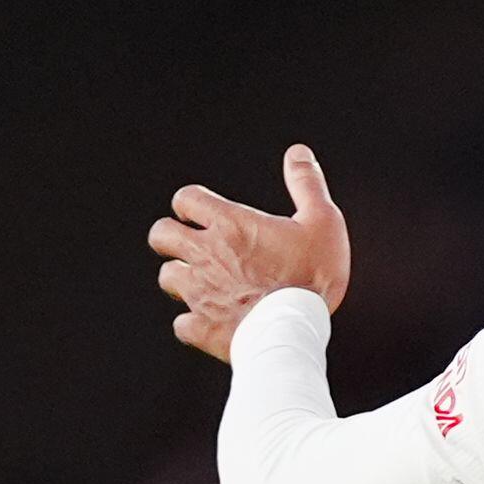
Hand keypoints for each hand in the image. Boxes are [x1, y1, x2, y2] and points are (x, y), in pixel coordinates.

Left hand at [154, 144, 353, 361]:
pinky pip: (181, 324)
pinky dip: (192, 323)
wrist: (297, 330)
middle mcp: (206, 254)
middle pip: (161, 234)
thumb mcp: (323, 221)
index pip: (186, 198)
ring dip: (180, 278)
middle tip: (190, 244)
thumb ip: (307, 184)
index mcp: (230, 224)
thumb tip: (298, 153)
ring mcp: (199, 292)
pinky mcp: (202, 327)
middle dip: (170, 236)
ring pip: (167, 277)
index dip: (191, 203)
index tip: (201, 213)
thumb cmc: (311, 277)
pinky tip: (207, 322)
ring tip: (200, 283)